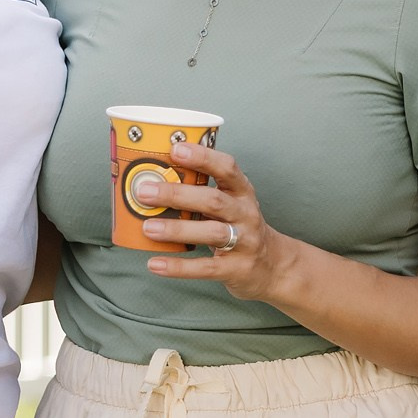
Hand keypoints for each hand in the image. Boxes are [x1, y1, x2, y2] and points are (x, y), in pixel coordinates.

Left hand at [139, 143, 301, 303]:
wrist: (273, 265)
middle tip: (145, 192)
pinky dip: (179, 266)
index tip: (175, 149)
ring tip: (148, 227)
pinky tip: (154, 263)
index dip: (202, 157)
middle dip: (177, 194)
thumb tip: (151, 180)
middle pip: (213, 200)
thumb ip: (201, 191)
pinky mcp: (236, 268)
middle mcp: (245, 214)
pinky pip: (206, 267)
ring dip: (177, 229)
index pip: (226, 168)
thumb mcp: (230, 203)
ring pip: (211, 232)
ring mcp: (244, 242)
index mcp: (242, 192)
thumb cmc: (239, 227)